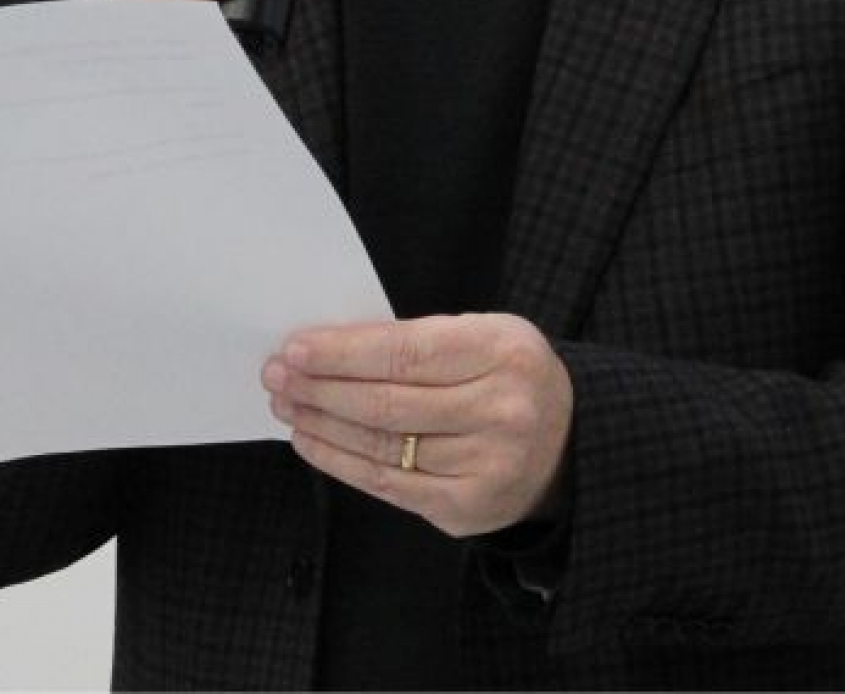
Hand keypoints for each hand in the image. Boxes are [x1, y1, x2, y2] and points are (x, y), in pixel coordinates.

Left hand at [264, 314, 572, 537]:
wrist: (568, 443)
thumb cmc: (506, 377)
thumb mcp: (480, 336)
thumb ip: (416, 340)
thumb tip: (329, 347)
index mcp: (503, 352)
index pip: (405, 352)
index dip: (343, 352)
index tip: (296, 348)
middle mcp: (501, 411)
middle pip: (388, 402)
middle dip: (320, 388)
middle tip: (276, 376)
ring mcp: (486, 466)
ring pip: (382, 446)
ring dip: (321, 425)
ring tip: (286, 406)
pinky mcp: (467, 508)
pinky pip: (388, 485)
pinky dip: (340, 462)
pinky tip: (311, 441)